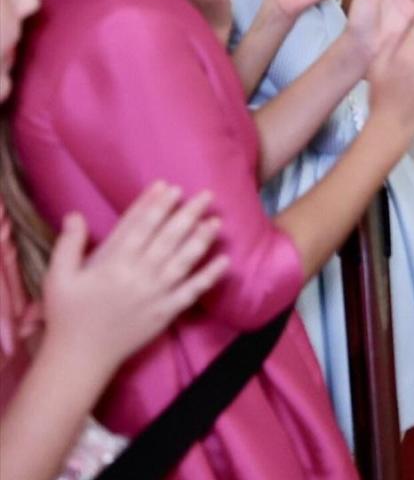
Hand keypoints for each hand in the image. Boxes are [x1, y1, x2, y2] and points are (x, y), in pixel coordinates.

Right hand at [39, 183, 227, 374]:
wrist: (80, 357)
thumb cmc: (67, 315)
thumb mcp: (58, 277)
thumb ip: (68, 244)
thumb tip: (75, 214)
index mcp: (111, 264)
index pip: (138, 227)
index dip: (155, 206)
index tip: (170, 188)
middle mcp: (137, 275)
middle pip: (167, 238)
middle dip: (187, 214)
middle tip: (206, 195)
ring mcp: (154, 294)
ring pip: (183, 261)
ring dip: (201, 240)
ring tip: (216, 221)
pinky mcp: (165, 312)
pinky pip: (191, 292)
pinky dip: (209, 277)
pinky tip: (224, 262)